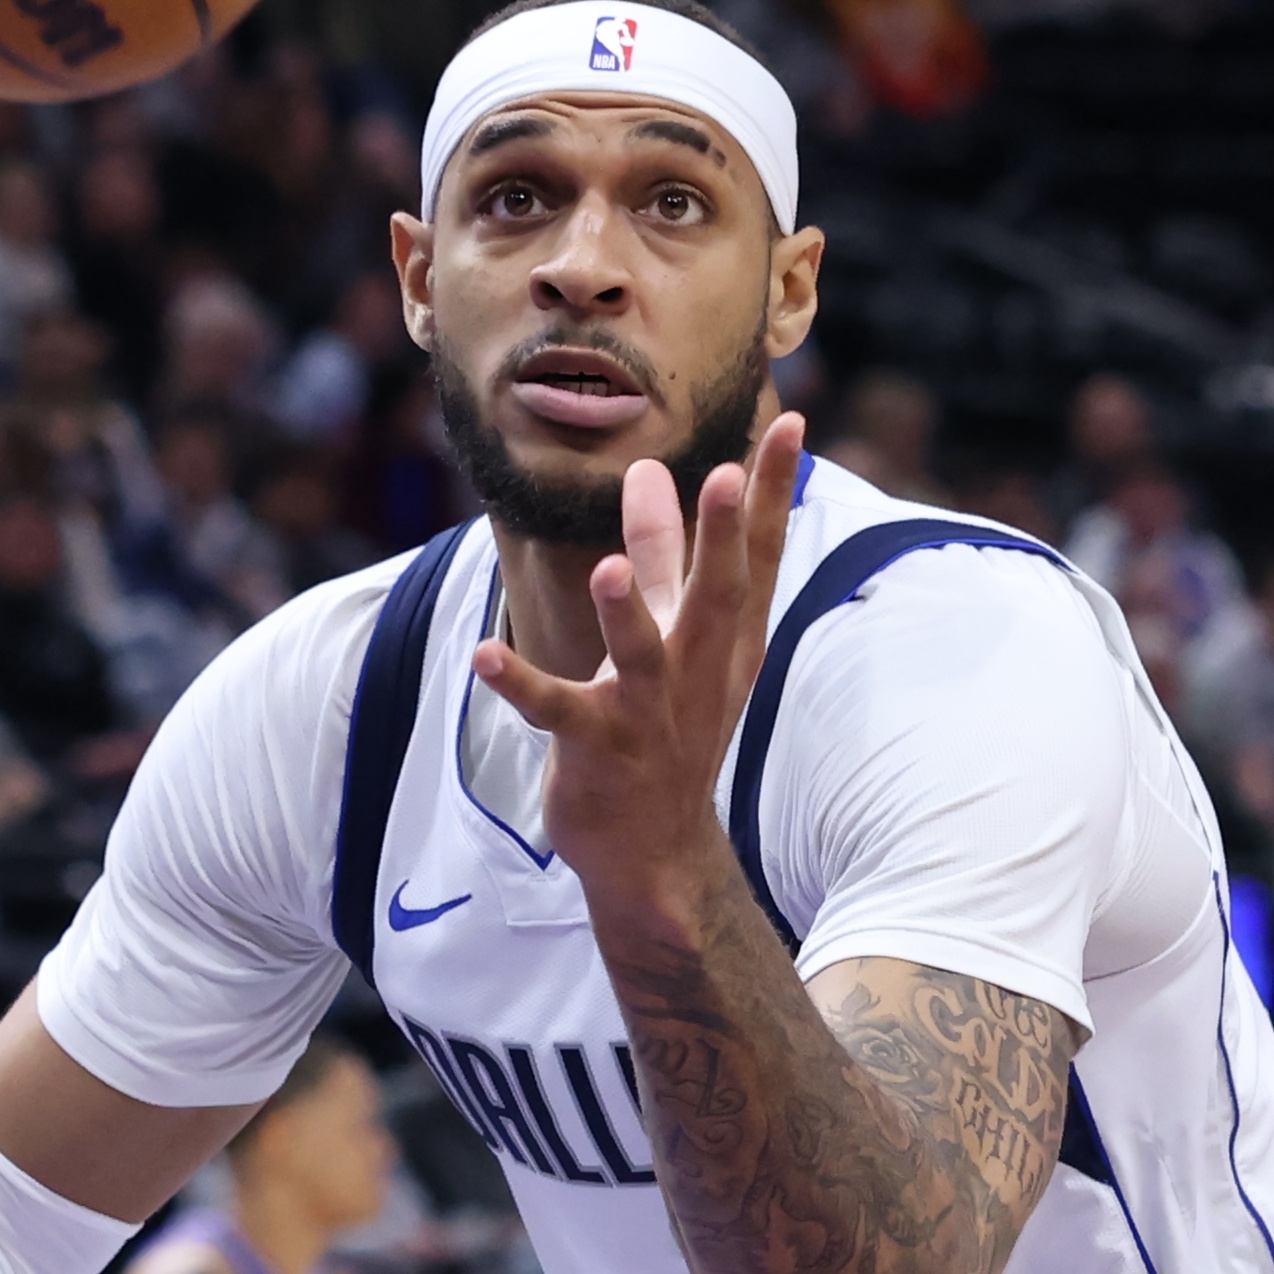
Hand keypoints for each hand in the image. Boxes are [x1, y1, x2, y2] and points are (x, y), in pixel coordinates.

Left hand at [471, 414, 802, 909]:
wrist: (655, 851)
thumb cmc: (668, 724)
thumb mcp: (677, 635)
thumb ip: (663, 551)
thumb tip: (649, 469)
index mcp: (726, 639)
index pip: (758, 556)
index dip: (771, 491)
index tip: (788, 422)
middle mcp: (698, 670)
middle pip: (715, 597)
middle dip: (722, 537)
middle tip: (727, 473)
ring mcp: (648, 712)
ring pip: (639, 656)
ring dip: (625, 614)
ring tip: (608, 567)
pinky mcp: (595, 750)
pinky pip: (555, 712)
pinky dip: (522, 685)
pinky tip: (486, 655)